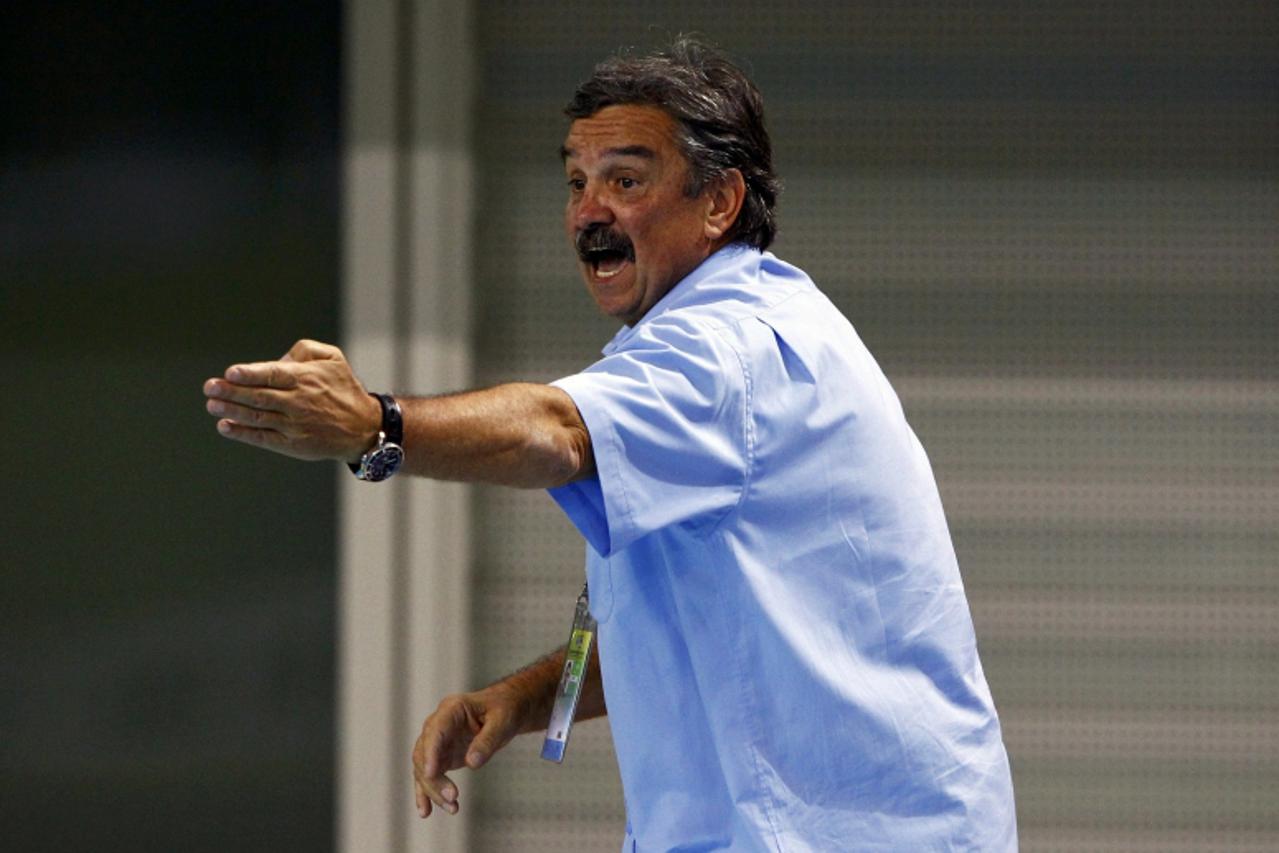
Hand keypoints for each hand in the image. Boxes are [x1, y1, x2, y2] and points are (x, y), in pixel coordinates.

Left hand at [203, 339, 380, 461]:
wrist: (363, 428)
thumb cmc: (344, 389)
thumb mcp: (334, 359)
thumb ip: (305, 350)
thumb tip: (277, 359)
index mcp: (306, 379)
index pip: (273, 375)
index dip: (250, 374)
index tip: (231, 372)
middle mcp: (298, 402)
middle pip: (259, 396)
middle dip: (231, 391)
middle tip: (210, 387)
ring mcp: (294, 425)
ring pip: (257, 417)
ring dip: (231, 411)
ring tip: (211, 404)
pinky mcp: (293, 444)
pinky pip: (263, 438)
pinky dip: (242, 433)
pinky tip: (225, 426)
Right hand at [412, 685, 525, 818]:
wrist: (506, 708)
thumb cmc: (504, 709)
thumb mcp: (503, 721)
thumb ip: (487, 740)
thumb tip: (472, 763)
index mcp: (451, 709)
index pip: (435, 731)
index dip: (430, 752)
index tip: (431, 773)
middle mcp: (439, 725)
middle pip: (425, 753)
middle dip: (435, 778)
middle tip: (453, 797)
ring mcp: (439, 742)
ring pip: (424, 768)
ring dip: (434, 790)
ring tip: (452, 808)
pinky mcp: (442, 756)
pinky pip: (429, 776)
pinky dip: (427, 793)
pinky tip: (426, 811)